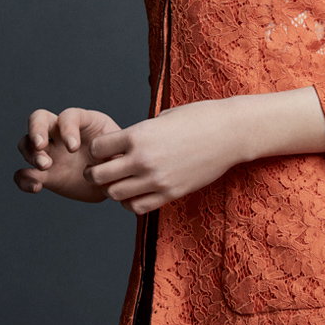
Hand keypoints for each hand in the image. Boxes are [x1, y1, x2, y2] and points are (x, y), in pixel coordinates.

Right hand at [14, 108, 121, 203]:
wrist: (116, 182)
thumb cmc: (121, 160)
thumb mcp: (124, 152)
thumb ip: (116, 152)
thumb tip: (113, 159)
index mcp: (84, 122)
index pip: (68, 115)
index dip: (67, 127)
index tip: (74, 147)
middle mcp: (62, 133)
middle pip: (38, 118)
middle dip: (36, 130)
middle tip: (42, 146)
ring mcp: (51, 153)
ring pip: (26, 143)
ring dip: (30, 153)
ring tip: (45, 166)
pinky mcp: (44, 174)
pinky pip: (24, 173)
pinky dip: (24, 179)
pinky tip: (36, 187)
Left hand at [84, 99, 243, 215]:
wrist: (229, 133)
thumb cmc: (198, 118)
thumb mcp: (163, 118)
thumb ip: (141, 132)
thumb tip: (126, 144)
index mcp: (138, 135)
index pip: (97, 148)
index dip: (96, 149)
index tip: (104, 149)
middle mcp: (143, 159)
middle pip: (99, 175)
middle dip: (95, 172)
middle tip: (101, 170)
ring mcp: (157, 179)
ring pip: (115, 194)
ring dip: (112, 189)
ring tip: (120, 182)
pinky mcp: (170, 193)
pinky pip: (138, 207)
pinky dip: (131, 202)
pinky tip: (137, 192)